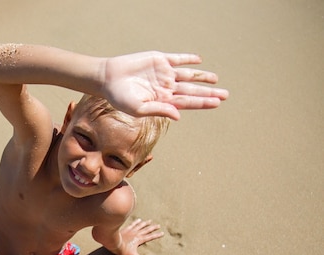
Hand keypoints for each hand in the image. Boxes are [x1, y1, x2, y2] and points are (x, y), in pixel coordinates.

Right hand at [102, 51, 228, 119]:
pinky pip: (177, 59)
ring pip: (187, 75)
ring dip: (201, 77)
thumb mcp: (138, 108)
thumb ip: (159, 110)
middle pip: (191, 90)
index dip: (202, 102)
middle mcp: (166, 88)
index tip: (217, 103)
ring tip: (215, 79)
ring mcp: (164, 73)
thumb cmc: (119, 97)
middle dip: (208, 92)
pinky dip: (187, 59)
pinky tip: (198, 60)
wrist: (107, 78)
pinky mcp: (159, 60)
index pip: (187, 102)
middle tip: (226, 95)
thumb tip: (179, 115)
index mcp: (162, 101)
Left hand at [114, 218, 163, 254]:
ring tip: (150, 221)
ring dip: (146, 223)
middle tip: (158, 225)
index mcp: (139, 240)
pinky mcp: (126, 229)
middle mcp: (136, 234)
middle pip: (146, 230)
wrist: (113, 243)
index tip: (162, 233)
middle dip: (153, 228)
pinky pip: (132, 224)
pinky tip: (139, 220)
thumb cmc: (122, 251)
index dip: (156, 235)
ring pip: (140, 226)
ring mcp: (131, 230)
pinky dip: (136, 222)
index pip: (150, 237)